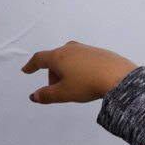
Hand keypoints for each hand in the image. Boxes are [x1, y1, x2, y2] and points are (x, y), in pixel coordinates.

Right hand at [21, 41, 138, 103]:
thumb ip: (47, 95)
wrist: (118, 76)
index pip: (39, 59)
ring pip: (68, 60)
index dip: (31, 65)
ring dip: (66, 73)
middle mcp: (70, 49)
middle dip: (53, 76)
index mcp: (58, 57)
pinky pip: (81, 60)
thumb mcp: (64, 93)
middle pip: (54, 61)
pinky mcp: (97, 52)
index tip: (26, 70)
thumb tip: (34, 96)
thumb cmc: (88, 83)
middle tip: (60, 91)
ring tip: (76, 87)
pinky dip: (79, 69)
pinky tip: (88, 81)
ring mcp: (84, 49)